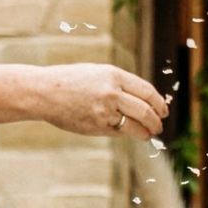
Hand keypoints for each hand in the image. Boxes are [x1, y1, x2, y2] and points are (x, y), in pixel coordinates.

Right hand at [37, 64, 168, 139]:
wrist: (43, 92)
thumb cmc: (72, 81)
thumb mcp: (99, 74)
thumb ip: (121, 85)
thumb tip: (146, 100)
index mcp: (114, 76)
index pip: (147, 91)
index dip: (159, 103)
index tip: (164, 111)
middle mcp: (112, 93)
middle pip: (145, 110)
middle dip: (156, 121)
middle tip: (159, 126)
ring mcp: (104, 111)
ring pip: (135, 125)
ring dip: (146, 132)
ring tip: (149, 134)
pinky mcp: (95, 126)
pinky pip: (118, 132)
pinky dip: (126, 133)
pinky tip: (129, 133)